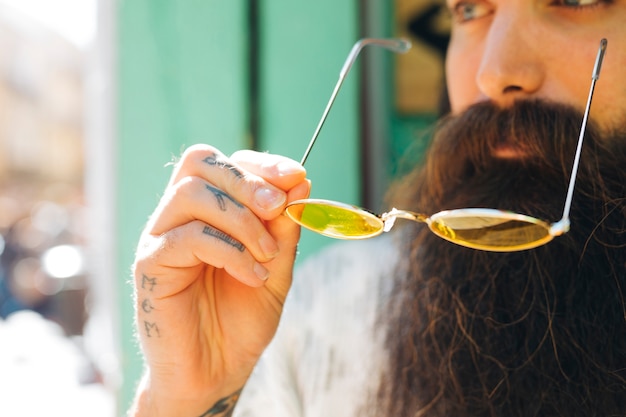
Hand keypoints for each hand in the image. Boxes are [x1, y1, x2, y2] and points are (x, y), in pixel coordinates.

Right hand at [130, 145, 309, 415]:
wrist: (216, 371)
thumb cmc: (242, 319)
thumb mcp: (275, 266)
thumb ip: (283, 226)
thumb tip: (300, 180)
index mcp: (206, 211)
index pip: (223, 163)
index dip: (260, 163)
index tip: (296, 176)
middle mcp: (178, 217)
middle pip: (199, 163)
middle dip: (247, 180)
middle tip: (278, 207)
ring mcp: (160, 238)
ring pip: (191, 194)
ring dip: (240, 219)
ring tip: (266, 253)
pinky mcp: (150, 265)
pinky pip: (187, 238)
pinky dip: (229, 251)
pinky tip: (251, 276)